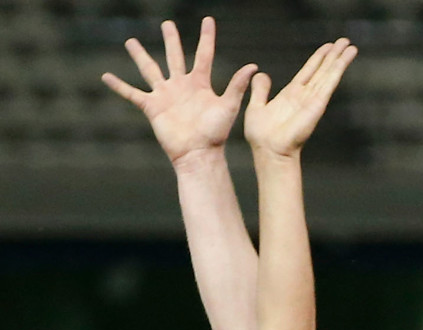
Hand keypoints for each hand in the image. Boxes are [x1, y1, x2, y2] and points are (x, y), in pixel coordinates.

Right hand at [101, 17, 256, 165]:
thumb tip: (253, 66)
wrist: (198, 154)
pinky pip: (132, 94)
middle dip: (171, 40)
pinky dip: (119, 86)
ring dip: (140, 55)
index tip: (208, 20)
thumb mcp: (228, 106)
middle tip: (167, 24)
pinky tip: (106, 76)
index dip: (206, 37)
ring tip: (130, 41)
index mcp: (200, 83)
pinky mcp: (152, 107)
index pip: (203, 54)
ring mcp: (165, 96)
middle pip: (174, 56)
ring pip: (150, 69)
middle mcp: (181, 86)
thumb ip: (237, 85)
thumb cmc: (215, 134)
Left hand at [244, 38, 357, 158]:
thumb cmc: (262, 137)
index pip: (308, 72)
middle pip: (322, 70)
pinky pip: (329, 82)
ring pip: (328, 74)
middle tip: (344, 41)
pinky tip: (345, 58)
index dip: (318, 59)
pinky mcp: (317, 104)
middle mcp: (304, 96)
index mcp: (291, 95)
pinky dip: (338, 69)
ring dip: (340, 59)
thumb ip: (260, 90)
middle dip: (333, 55)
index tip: (328, 47)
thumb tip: (260, 74)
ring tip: (350, 45)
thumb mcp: (256, 107)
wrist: (269, 151)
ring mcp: (312, 100)